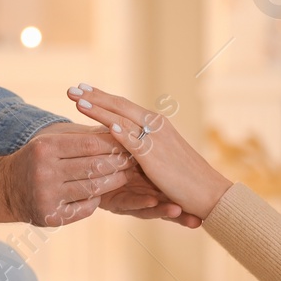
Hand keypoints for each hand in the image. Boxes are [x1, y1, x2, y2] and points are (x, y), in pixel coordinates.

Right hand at [0, 123, 130, 226]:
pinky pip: (85, 208)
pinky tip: (102, 193)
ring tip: (125, 176)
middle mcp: (45, 172)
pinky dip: (96, 200)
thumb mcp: (52, 140)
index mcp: (46, 148)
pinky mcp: (51, 216)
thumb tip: (118, 129)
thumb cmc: (36, 159)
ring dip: (114, 182)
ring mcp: (48, 197)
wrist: (4, 189)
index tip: (128, 142)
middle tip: (134, 160)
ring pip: (93, 188)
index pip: (89, 144)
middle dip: (118, 163)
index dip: (113, 144)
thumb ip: (82, 136)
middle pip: (94, 167)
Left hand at [65, 85, 232, 220]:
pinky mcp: (156, 157)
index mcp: (156, 123)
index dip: (102, 96)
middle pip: (120, 106)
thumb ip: (144, 145)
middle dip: (94, 96)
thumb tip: (125, 141)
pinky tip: (105, 127)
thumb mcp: (161, 155)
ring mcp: (156, 139)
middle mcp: (156, 125)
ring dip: (99, 109)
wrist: (209, 191)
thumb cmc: (184, 177)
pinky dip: (120, 133)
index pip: (124, 105)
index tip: (82, 88)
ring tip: (77, 101)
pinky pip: (134, 142)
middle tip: (71, 88)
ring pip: (123, 119)